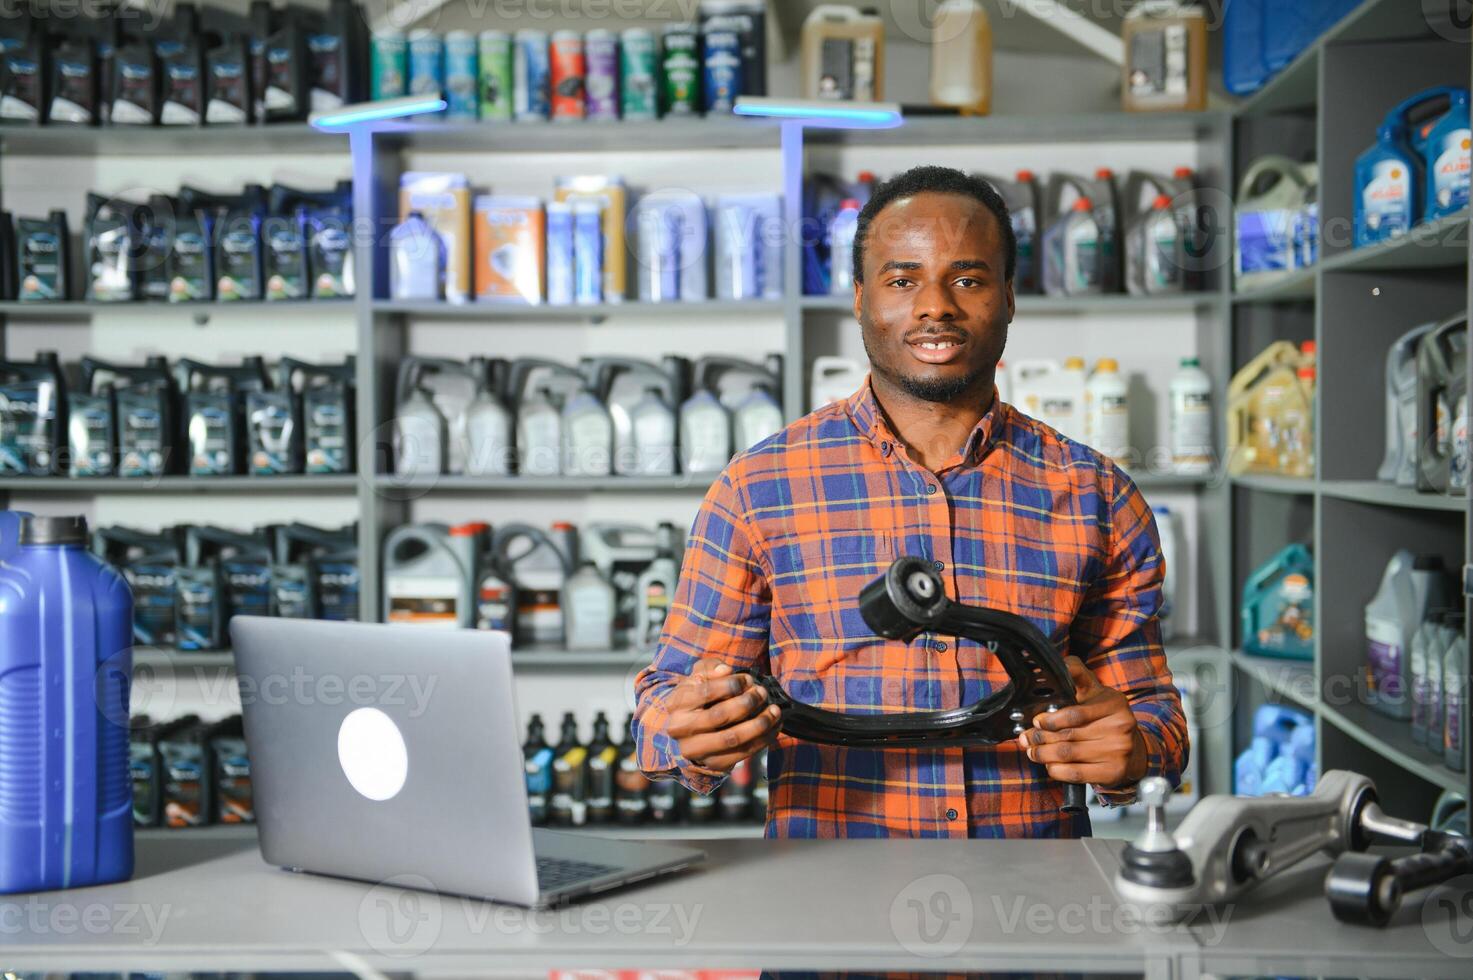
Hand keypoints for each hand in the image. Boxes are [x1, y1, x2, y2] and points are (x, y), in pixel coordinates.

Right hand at [666, 658, 781, 773]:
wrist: (692, 730)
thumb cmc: (700, 696)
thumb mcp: (701, 676)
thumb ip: (711, 668)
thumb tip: (725, 670)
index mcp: (676, 704)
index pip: (704, 692)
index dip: (730, 685)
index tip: (748, 679)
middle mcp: (680, 729)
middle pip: (719, 716)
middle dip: (747, 702)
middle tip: (762, 692)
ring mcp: (696, 750)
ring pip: (733, 738)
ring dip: (760, 723)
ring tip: (775, 710)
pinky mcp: (714, 763)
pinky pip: (744, 753)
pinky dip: (764, 739)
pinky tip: (775, 725)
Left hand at [1015, 656, 1147, 789]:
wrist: (1132, 748)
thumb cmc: (1105, 716)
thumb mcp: (1095, 690)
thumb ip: (1077, 673)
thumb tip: (1058, 664)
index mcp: (1114, 703)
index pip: (1075, 713)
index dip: (1051, 719)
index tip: (1036, 720)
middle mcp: (1120, 726)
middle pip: (1068, 735)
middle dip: (1041, 737)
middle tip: (1027, 738)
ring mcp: (1118, 751)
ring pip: (1068, 754)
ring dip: (1043, 754)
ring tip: (1032, 751)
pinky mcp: (1114, 772)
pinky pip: (1076, 774)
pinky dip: (1057, 770)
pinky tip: (1049, 765)